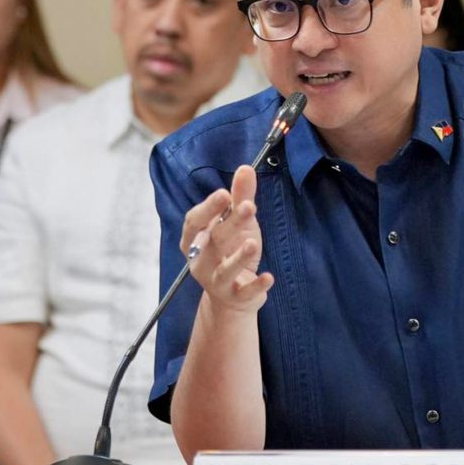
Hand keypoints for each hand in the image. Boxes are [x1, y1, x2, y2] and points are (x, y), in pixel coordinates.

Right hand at [179, 165, 273, 315]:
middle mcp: (200, 260)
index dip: (208, 209)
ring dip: (238, 257)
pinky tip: (269, 278)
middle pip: (213, 241)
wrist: (232, 296)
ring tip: (252, 243)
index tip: (225, 194)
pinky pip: (244, 292)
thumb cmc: (231, 251)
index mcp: (195, 239)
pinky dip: (256, 286)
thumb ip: (241, 197)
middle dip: (230, 224)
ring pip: (224, 269)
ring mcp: (215, 281)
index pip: (194, 222)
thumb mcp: (238, 223)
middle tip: (249, 206)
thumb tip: (246, 167)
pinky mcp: (234, 297)